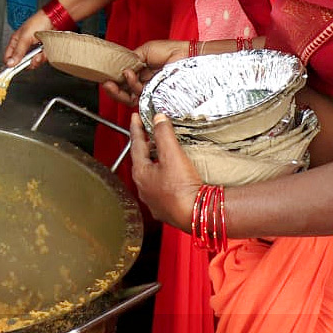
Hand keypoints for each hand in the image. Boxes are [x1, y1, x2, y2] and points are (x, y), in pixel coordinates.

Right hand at [4, 8, 52, 67]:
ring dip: (37, 59)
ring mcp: (33, 50)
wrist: (54, 20)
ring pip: (33, 62)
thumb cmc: (38, 22)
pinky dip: (44, 56)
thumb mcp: (25, 37)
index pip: (8, 57)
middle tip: (31, 57)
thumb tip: (9, 63)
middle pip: (21, 62)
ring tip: (40, 53)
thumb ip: (18, 51)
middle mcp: (24, 47)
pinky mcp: (42, 52)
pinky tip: (45, 51)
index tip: (13, 69)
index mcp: (16, 42)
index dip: (10, 63)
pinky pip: (42, 59)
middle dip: (27, 62)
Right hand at [101, 38, 190, 105]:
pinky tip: (131, 75)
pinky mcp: (156, 96)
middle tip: (107, 84)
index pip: (123, 82)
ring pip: (130, 97)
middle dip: (113, 90)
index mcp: (140, 73)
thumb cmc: (169, 50)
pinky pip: (140, 97)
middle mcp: (144, 83)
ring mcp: (149, 90)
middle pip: (124, 93)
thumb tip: (120, 67)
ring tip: (124, 74)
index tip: (106, 78)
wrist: (184, 55)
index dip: (114, 81)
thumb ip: (131, 60)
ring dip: (122, 87)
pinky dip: (132, 86)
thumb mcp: (144, 51)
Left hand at [130, 113, 202, 228]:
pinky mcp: (166, 210)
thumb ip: (163, 133)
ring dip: (155, 164)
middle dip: (145, 146)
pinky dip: (164, 179)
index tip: (135, 117)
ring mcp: (154, 201)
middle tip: (149, 133)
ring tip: (162, 154)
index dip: (136, 128)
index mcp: (141, 173)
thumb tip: (158, 118)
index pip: (135, 144)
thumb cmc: (182, 188)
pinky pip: (162, 190)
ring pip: (151, 177)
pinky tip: (173, 177)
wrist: (197, 215)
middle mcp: (143, 188)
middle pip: (142, 161)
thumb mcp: (172, 154)